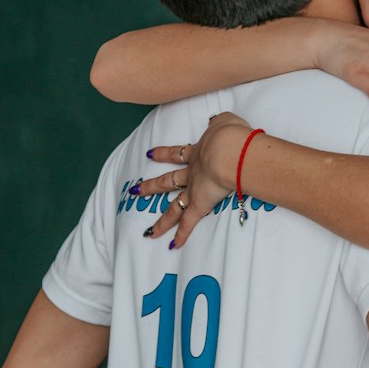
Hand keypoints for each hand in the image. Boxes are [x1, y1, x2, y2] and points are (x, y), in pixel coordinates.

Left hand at [131, 113, 250, 245]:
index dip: (163, 153)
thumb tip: (216, 122)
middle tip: (136, 191)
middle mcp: (192, 173)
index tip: (150, 153)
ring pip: (173, 208)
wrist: (232, 151)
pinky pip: (189, 223)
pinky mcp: (200, 204)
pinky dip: (182, 235)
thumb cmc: (233, 135)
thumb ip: (220, 122)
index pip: (176, 153)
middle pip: (167, 181)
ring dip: (161, 220)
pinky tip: (173, 246)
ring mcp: (194, 190)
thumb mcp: (226, 121)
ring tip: (149, 231)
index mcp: (197, 152)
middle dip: (151, 186)